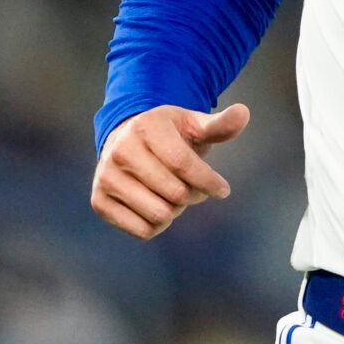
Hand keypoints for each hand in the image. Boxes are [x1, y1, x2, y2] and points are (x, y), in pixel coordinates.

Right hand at [91, 103, 249, 238]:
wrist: (126, 141)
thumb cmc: (168, 136)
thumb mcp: (193, 125)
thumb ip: (220, 125)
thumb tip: (244, 113)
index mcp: (146, 126)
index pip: (183, 163)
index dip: (208, 181)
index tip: (223, 190)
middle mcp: (120, 150)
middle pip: (174, 193)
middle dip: (192, 195)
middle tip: (190, 187)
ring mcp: (106, 177)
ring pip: (159, 215)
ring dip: (176, 211)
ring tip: (172, 195)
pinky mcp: (99, 201)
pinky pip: (142, 231)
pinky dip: (157, 225)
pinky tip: (155, 206)